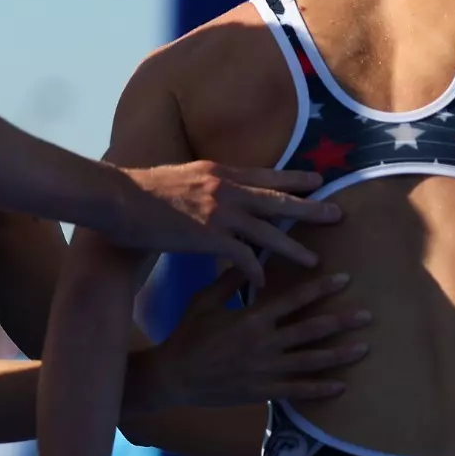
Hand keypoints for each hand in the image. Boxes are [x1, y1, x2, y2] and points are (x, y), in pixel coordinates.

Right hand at [113, 162, 339, 287]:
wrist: (118, 199)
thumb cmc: (137, 191)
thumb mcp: (177, 176)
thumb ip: (198, 181)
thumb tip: (204, 183)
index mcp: (218, 172)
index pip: (265, 174)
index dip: (294, 178)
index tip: (317, 180)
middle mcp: (225, 188)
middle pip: (278, 200)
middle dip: (310, 209)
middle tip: (337, 215)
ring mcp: (219, 212)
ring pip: (268, 232)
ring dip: (292, 248)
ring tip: (313, 261)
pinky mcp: (210, 237)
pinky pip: (243, 258)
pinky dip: (255, 272)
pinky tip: (263, 284)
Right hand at [129, 270, 368, 412]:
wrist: (174, 377)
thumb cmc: (188, 335)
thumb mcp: (204, 302)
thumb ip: (229, 281)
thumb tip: (250, 258)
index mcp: (251, 318)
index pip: (293, 299)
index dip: (320, 288)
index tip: (345, 279)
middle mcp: (262, 344)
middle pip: (310, 330)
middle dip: (341, 321)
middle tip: (368, 315)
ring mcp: (264, 370)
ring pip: (310, 361)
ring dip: (339, 354)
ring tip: (365, 348)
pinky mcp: (261, 392)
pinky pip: (297, 391)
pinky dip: (320, 389)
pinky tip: (341, 385)